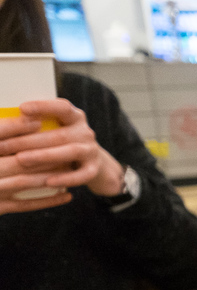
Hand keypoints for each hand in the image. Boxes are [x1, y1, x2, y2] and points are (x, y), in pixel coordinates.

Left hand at [0, 99, 124, 214]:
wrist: (93, 165)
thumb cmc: (62, 144)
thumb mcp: (55, 130)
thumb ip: (38, 126)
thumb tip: (6, 122)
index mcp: (74, 117)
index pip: (62, 107)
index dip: (44, 107)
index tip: (22, 108)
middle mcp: (85, 132)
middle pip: (59, 134)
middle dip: (29, 140)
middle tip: (4, 145)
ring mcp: (91, 151)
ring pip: (71, 152)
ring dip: (45, 156)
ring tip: (21, 159)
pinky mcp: (94, 169)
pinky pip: (81, 175)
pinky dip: (65, 178)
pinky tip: (48, 182)